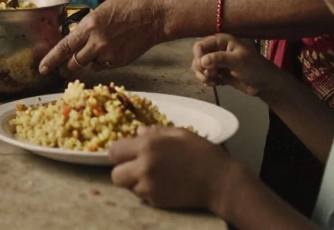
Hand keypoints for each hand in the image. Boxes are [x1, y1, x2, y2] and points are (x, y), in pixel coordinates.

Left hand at [38, 0, 164, 74]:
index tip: (42, 68)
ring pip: (89, 65)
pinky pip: (104, 66)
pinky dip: (103, 61)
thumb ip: (87, 26)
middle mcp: (97, 42)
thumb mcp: (101, 11)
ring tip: (100, 47)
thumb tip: (76, 37)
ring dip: (88, 61)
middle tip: (62, 70)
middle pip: (74, 62)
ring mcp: (109, 54)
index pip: (64, 47)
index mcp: (90, 26)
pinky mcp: (119, 62)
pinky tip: (113, 48)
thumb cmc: (129, 7)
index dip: (51, 59)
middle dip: (67, 67)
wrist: (154, 16)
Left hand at [109, 126, 237, 210]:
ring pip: (128, 187)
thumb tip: (138, 132)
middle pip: (115, 175)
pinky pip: (142, 197)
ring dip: (135, 182)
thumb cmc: (202, 153)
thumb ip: (155, 132)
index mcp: (148, 146)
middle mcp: (144, 167)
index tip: (128, 153)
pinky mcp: (157, 202)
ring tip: (153, 176)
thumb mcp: (180, 134)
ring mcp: (149, 187)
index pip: (114, 151)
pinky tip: (163, 185)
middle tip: (136, 167)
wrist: (220, 182)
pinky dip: (148, 192)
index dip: (120, 152)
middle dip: (123, 171)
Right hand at [191, 34, 280, 97]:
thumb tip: (201, 61)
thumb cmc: (254, 67)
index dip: (199, 56)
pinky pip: (206, 76)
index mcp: (221, 41)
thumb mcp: (238, 60)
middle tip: (211, 75)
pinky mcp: (219, 74)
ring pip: (200, 68)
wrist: (264, 84)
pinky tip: (217, 84)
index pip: (200, 45)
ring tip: (214, 81)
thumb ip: (219, 59)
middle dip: (201, 68)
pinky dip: (208, 81)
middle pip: (197, 57)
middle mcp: (217, 50)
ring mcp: (218, 62)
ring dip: (203, 76)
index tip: (204, 67)